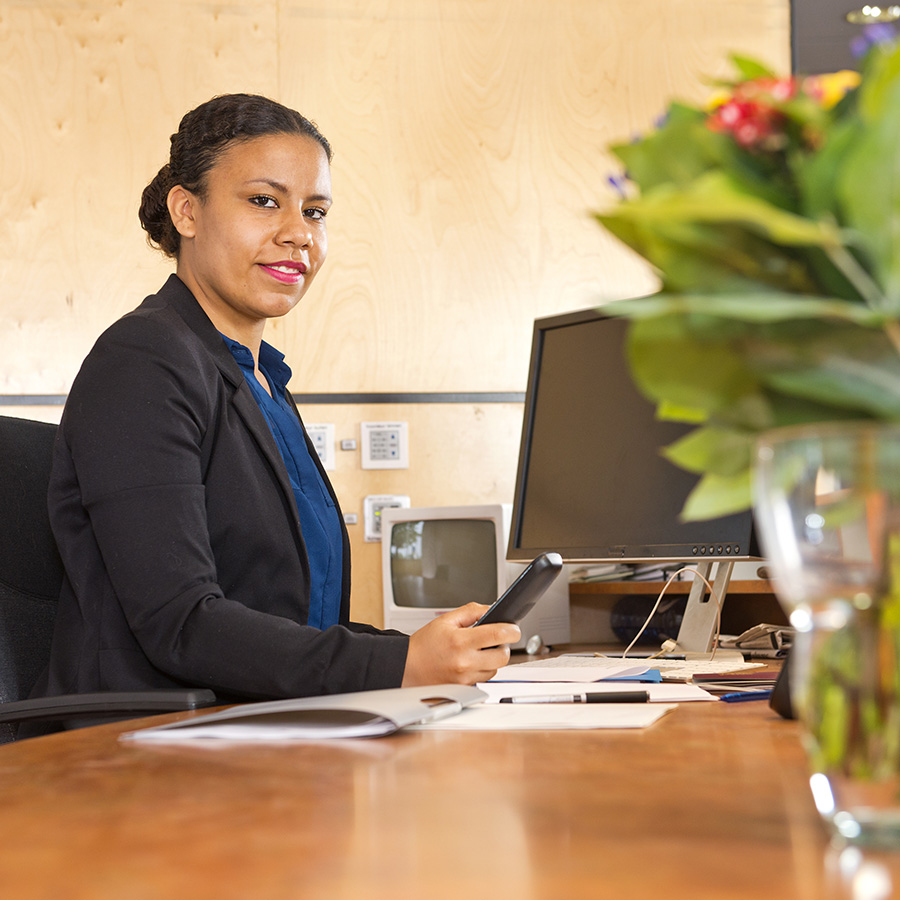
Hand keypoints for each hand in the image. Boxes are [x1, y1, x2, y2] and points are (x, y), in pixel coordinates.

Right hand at [401, 602, 520, 686]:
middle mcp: (465, 662)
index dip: (512, 630)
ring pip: (495, 669)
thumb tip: (491, 609)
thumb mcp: (446, 620)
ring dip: (492, 659)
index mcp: (461, 641)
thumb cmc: (424, 645)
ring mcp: (465, 678)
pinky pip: (483, 678)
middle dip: (504, 646)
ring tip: (478, 651)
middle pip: (503, 656)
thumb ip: (471, 611)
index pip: (498, 634)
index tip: (514, 628)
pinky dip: (482, 669)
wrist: (406, 667)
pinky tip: (470, 662)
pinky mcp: (464, 688)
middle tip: (496, 640)